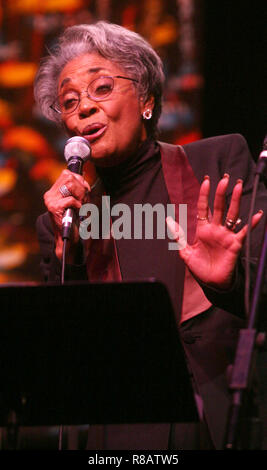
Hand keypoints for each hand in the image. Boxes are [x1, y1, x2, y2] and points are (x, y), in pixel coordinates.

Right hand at [44, 169, 89, 260]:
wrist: (67, 238)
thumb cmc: (73, 220)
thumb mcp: (74, 202)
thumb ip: (76, 190)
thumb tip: (83, 178)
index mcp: (53, 191)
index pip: (67, 174)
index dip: (79, 180)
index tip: (85, 190)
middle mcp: (50, 195)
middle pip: (69, 177)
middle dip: (81, 187)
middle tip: (84, 199)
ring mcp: (51, 201)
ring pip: (70, 185)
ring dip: (81, 195)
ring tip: (81, 204)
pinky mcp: (54, 208)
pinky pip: (71, 199)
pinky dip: (78, 205)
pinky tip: (78, 211)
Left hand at [166, 174, 262, 289]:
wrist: (212, 284)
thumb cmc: (200, 269)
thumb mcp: (185, 252)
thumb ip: (178, 236)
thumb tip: (168, 220)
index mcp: (203, 230)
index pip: (203, 207)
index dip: (204, 194)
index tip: (205, 180)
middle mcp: (216, 229)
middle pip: (219, 207)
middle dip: (221, 192)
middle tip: (225, 178)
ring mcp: (226, 236)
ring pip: (231, 214)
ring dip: (235, 201)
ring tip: (238, 187)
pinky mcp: (235, 244)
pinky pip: (245, 231)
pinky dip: (252, 223)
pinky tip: (257, 214)